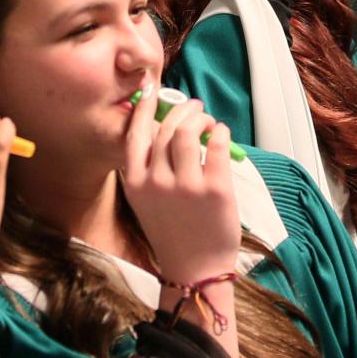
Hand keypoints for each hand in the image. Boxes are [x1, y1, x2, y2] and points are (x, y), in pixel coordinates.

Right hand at [120, 84, 241, 281]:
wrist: (195, 269)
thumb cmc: (173, 232)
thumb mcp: (147, 201)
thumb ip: (149, 168)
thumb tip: (164, 128)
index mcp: (136, 183)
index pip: (135, 132)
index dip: (143, 106)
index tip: (150, 88)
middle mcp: (157, 181)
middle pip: (167, 128)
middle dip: (181, 110)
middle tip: (194, 107)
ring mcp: (187, 185)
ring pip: (191, 131)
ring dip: (201, 118)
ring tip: (208, 120)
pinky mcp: (215, 188)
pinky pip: (218, 144)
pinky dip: (220, 131)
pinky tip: (221, 133)